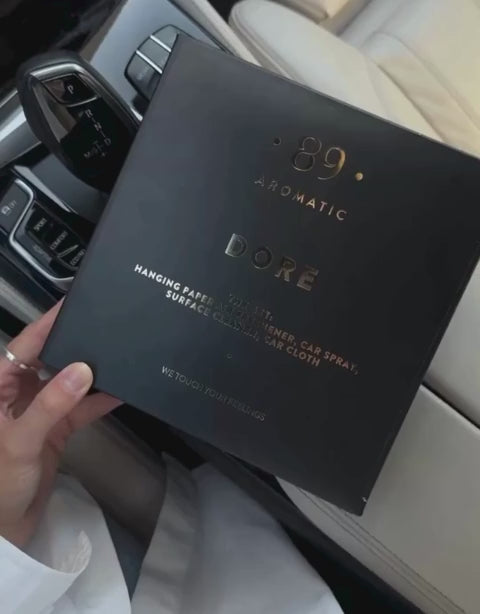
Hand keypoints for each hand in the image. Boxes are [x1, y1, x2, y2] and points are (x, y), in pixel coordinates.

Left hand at [0, 302, 120, 547]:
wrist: (2, 531)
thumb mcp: (19, 441)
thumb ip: (50, 405)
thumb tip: (82, 370)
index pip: (25, 346)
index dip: (49, 323)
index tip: (75, 303)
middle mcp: (18, 393)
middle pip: (50, 359)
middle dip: (76, 344)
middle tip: (106, 325)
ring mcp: (38, 412)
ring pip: (68, 383)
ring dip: (92, 374)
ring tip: (119, 354)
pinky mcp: (55, 431)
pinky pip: (80, 408)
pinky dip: (99, 401)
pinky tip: (121, 390)